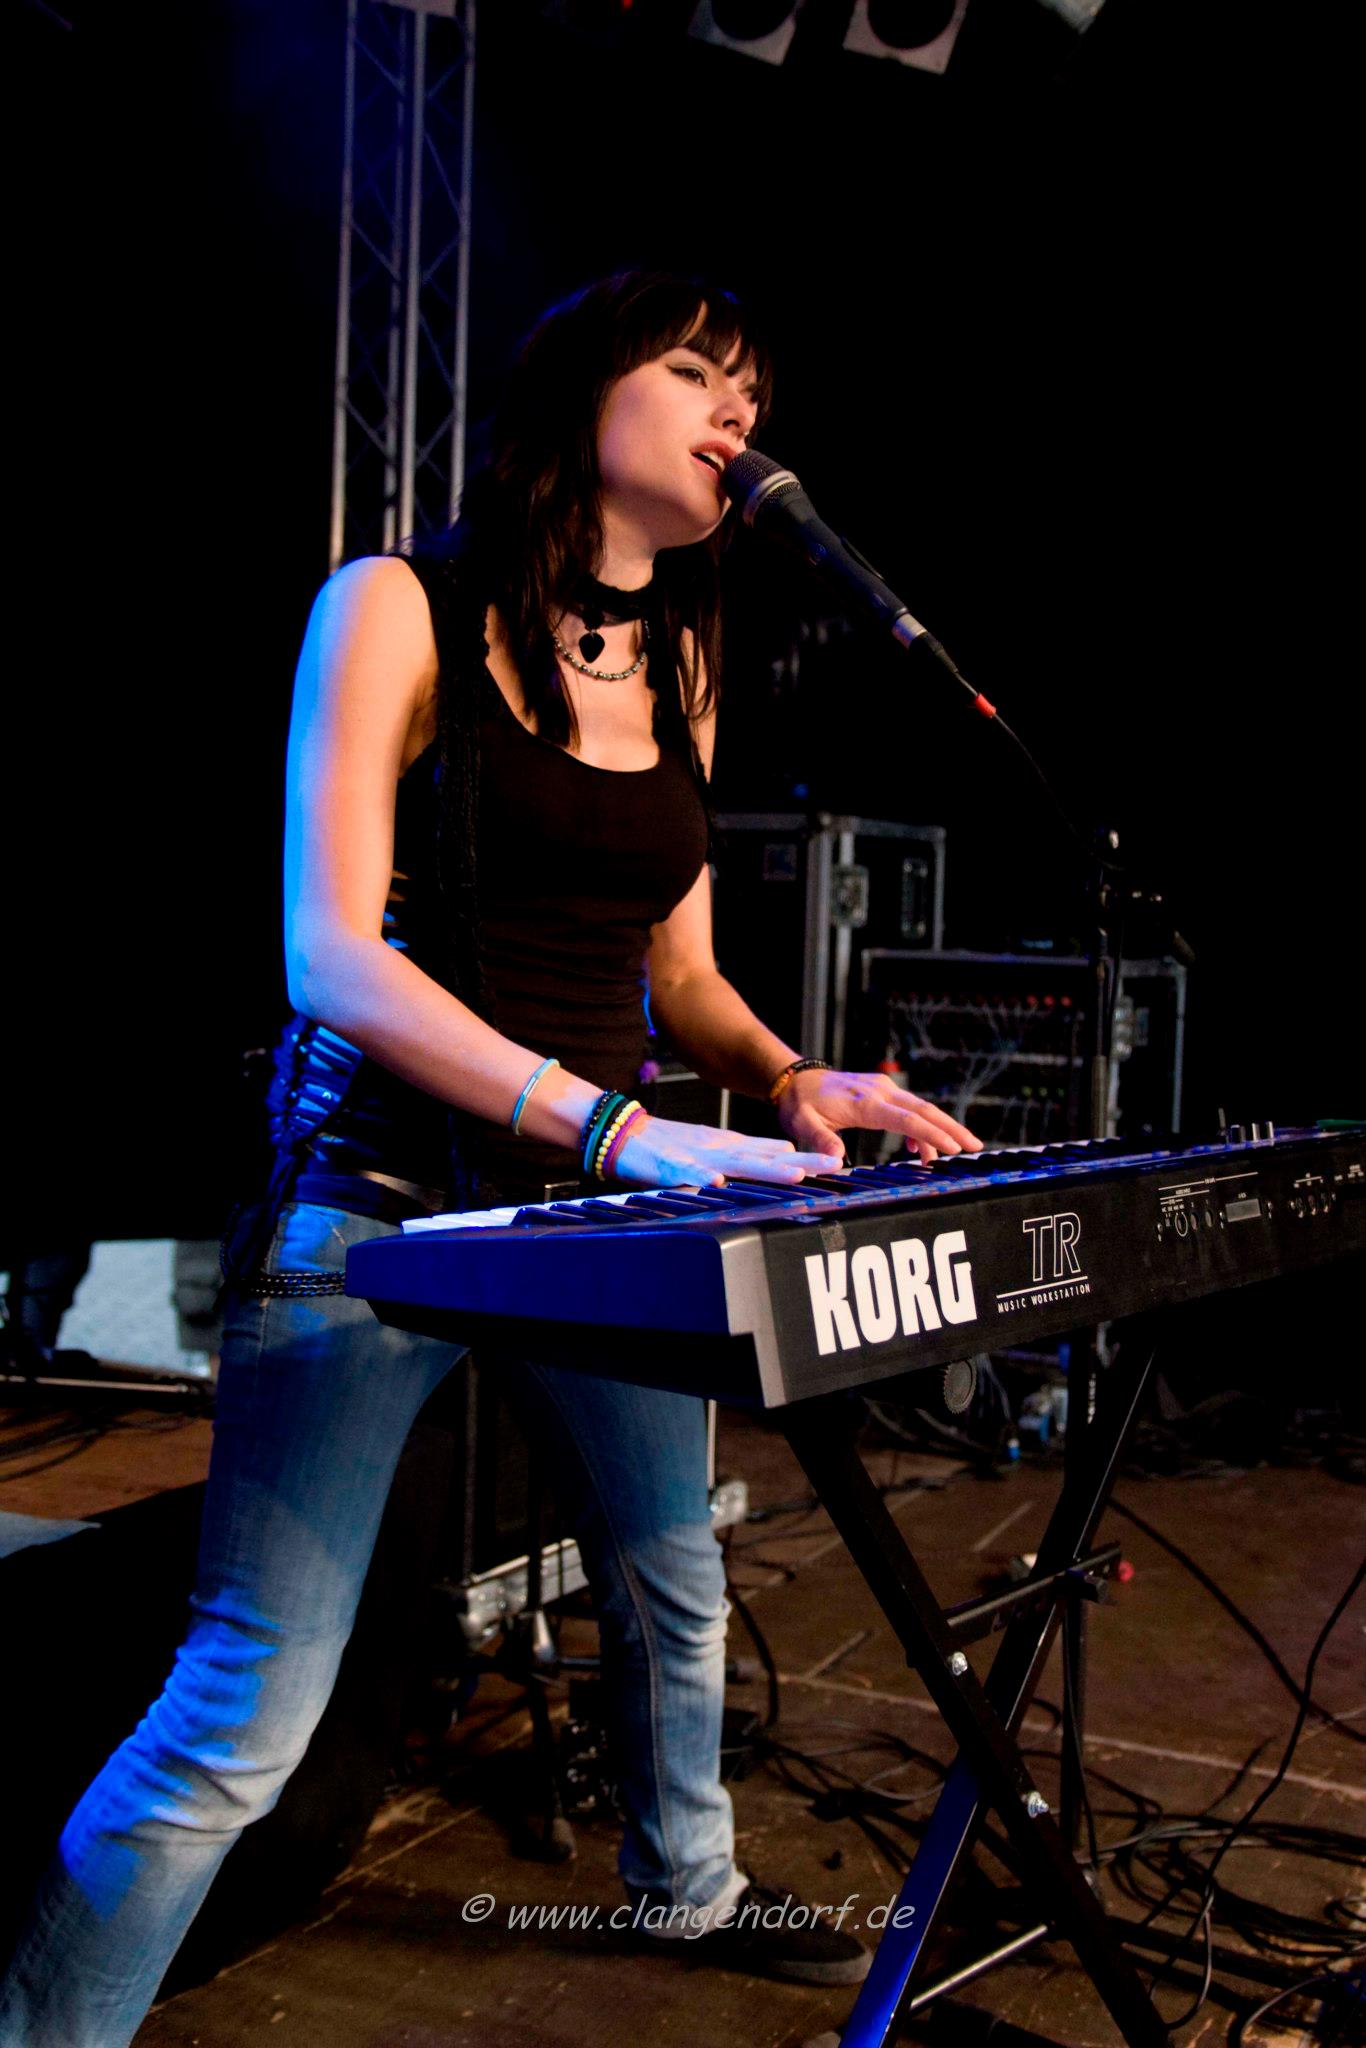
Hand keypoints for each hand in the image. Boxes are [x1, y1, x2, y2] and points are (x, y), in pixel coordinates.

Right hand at [612, 1115, 842, 1189]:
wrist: (626, 1134)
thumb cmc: (671, 1144)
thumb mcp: (717, 1146)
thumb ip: (750, 1150)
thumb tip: (788, 1151)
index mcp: (732, 1147)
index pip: (777, 1152)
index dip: (808, 1157)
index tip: (839, 1160)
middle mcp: (721, 1150)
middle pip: (767, 1158)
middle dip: (802, 1162)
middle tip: (834, 1164)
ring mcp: (696, 1157)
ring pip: (736, 1164)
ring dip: (765, 1168)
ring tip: (794, 1173)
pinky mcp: (669, 1166)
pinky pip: (686, 1174)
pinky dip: (701, 1177)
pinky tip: (716, 1183)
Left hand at [776, 1069, 982, 1165]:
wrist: (796, 1080)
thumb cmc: (800, 1104)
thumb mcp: (803, 1124)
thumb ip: (821, 1142)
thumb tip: (836, 1161)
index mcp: (865, 1103)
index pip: (906, 1119)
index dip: (930, 1134)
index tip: (952, 1147)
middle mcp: (879, 1092)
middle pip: (924, 1110)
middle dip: (952, 1128)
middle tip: (975, 1146)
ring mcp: (883, 1089)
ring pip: (920, 1108)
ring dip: (939, 1129)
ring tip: (953, 1152)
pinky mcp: (882, 1091)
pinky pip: (908, 1109)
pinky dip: (919, 1127)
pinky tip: (917, 1148)